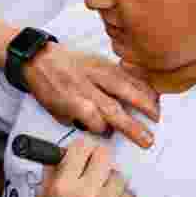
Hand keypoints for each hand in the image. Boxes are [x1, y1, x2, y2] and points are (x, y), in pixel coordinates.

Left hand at [24, 43, 156, 148]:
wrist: (38, 57)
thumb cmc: (46, 86)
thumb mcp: (55, 111)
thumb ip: (79, 121)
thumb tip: (103, 131)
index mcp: (69, 99)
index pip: (92, 119)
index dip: (104, 129)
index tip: (111, 136)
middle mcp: (84, 84)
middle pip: (111, 106)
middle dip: (132, 125)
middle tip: (148, 138)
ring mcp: (95, 70)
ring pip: (124, 86)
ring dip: (144, 102)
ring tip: (157, 115)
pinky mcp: (102, 61)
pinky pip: (126, 73)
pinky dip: (141, 83)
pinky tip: (153, 93)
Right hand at [34, 136, 134, 196]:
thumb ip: (52, 173)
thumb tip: (63, 151)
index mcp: (62, 187)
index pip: (81, 147)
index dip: (81, 151)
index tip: (81, 157)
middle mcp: (86, 195)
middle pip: (104, 155)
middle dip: (98, 162)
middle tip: (93, 173)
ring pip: (118, 176)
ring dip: (109, 183)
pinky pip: (127, 196)